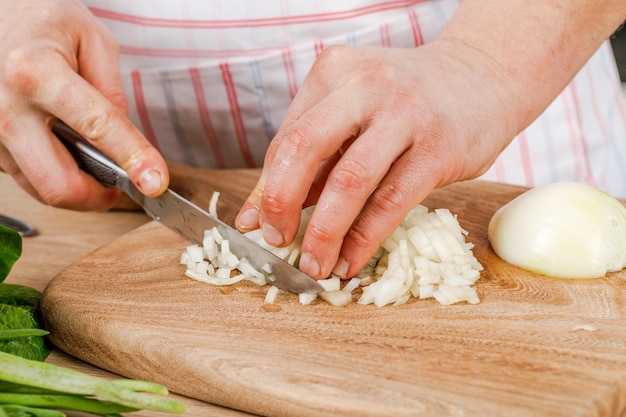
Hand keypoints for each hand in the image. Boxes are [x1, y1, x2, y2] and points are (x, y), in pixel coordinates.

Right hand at [0, 0, 168, 210]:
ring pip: (41, 189)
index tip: (155, 182)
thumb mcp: (91, 40)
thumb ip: (113, 93)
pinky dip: (53, 174)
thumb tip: (126, 143)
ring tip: (94, 163)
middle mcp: (5, 108)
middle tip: (121, 186)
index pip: (98, 128)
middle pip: (58, 184)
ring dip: (77, 187)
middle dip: (98, 197)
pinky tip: (64, 151)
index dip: (133, 159)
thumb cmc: (40, 18)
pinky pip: (26, 177)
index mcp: (36, 73)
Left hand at [236, 41, 515, 278]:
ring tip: (314, 266)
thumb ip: (309, 157)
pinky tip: (351, 261)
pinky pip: (391, 202)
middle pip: (306, 147)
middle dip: (282, 203)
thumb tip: (255, 217)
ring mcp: (406, 114)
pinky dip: (364, 239)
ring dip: (324, 232)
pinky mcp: (439, 148)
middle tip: (277, 241)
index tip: (258, 227)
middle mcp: (365, 85)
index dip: (265, 188)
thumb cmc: (408, 101)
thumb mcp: (353, 111)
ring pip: (350, 181)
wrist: (485, 76)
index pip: (287, 137)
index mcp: (335, 71)